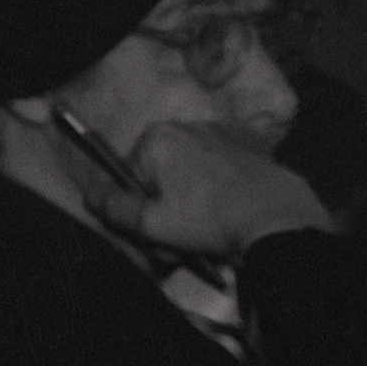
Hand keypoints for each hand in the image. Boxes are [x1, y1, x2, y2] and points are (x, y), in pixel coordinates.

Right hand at [81, 120, 334, 265]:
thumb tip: (89, 194)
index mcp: (157, 139)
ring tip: (216, 228)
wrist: (277, 217)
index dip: (143, 209)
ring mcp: (223, 132)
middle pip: (165, 171)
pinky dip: (227, 181)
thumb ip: (117, 209)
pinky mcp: (253, 143)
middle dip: (171, 204)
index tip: (160, 235)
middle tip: (187, 240)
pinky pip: (228, 162)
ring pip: (196, 167)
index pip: (133, 176)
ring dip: (198, 194)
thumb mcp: (154, 224)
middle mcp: (186, 125)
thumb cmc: (208, 218)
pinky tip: (238, 206)